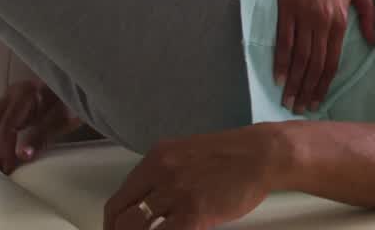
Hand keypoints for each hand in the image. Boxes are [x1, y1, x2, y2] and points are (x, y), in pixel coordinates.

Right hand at [0, 79, 80, 173]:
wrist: (80, 86)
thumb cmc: (74, 101)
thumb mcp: (63, 119)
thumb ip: (42, 136)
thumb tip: (22, 156)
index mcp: (25, 93)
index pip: (6, 127)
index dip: (5, 151)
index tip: (9, 169)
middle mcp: (11, 93)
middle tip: (0, 171)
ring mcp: (8, 98)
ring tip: (1, 167)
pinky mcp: (8, 106)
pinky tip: (3, 156)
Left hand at [104, 126, 277, 229]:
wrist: (262, 155)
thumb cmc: (231, 155)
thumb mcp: (187, 153)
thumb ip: (164, 173)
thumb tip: (149, 200)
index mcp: (157, 158)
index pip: (119, 199)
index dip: (112, 223)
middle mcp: (160, 175)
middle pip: (123, 218)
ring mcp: (176, 195)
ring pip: (139, 229)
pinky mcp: (194, 214)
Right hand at [274, 0, 374, 112]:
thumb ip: (368, 13)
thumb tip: (373, 39)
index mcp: (341, 18)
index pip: (333, 60)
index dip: (325, 83)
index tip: (319, 101)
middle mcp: (323, 21)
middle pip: (316, 64)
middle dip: (308, 89)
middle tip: (301, 110)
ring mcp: (304, 15)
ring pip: (300, 57)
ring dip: (294, 82)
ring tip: (289, 101)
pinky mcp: (287, 7)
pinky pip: (284, 40)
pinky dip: (282, 61)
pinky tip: (278, 77)